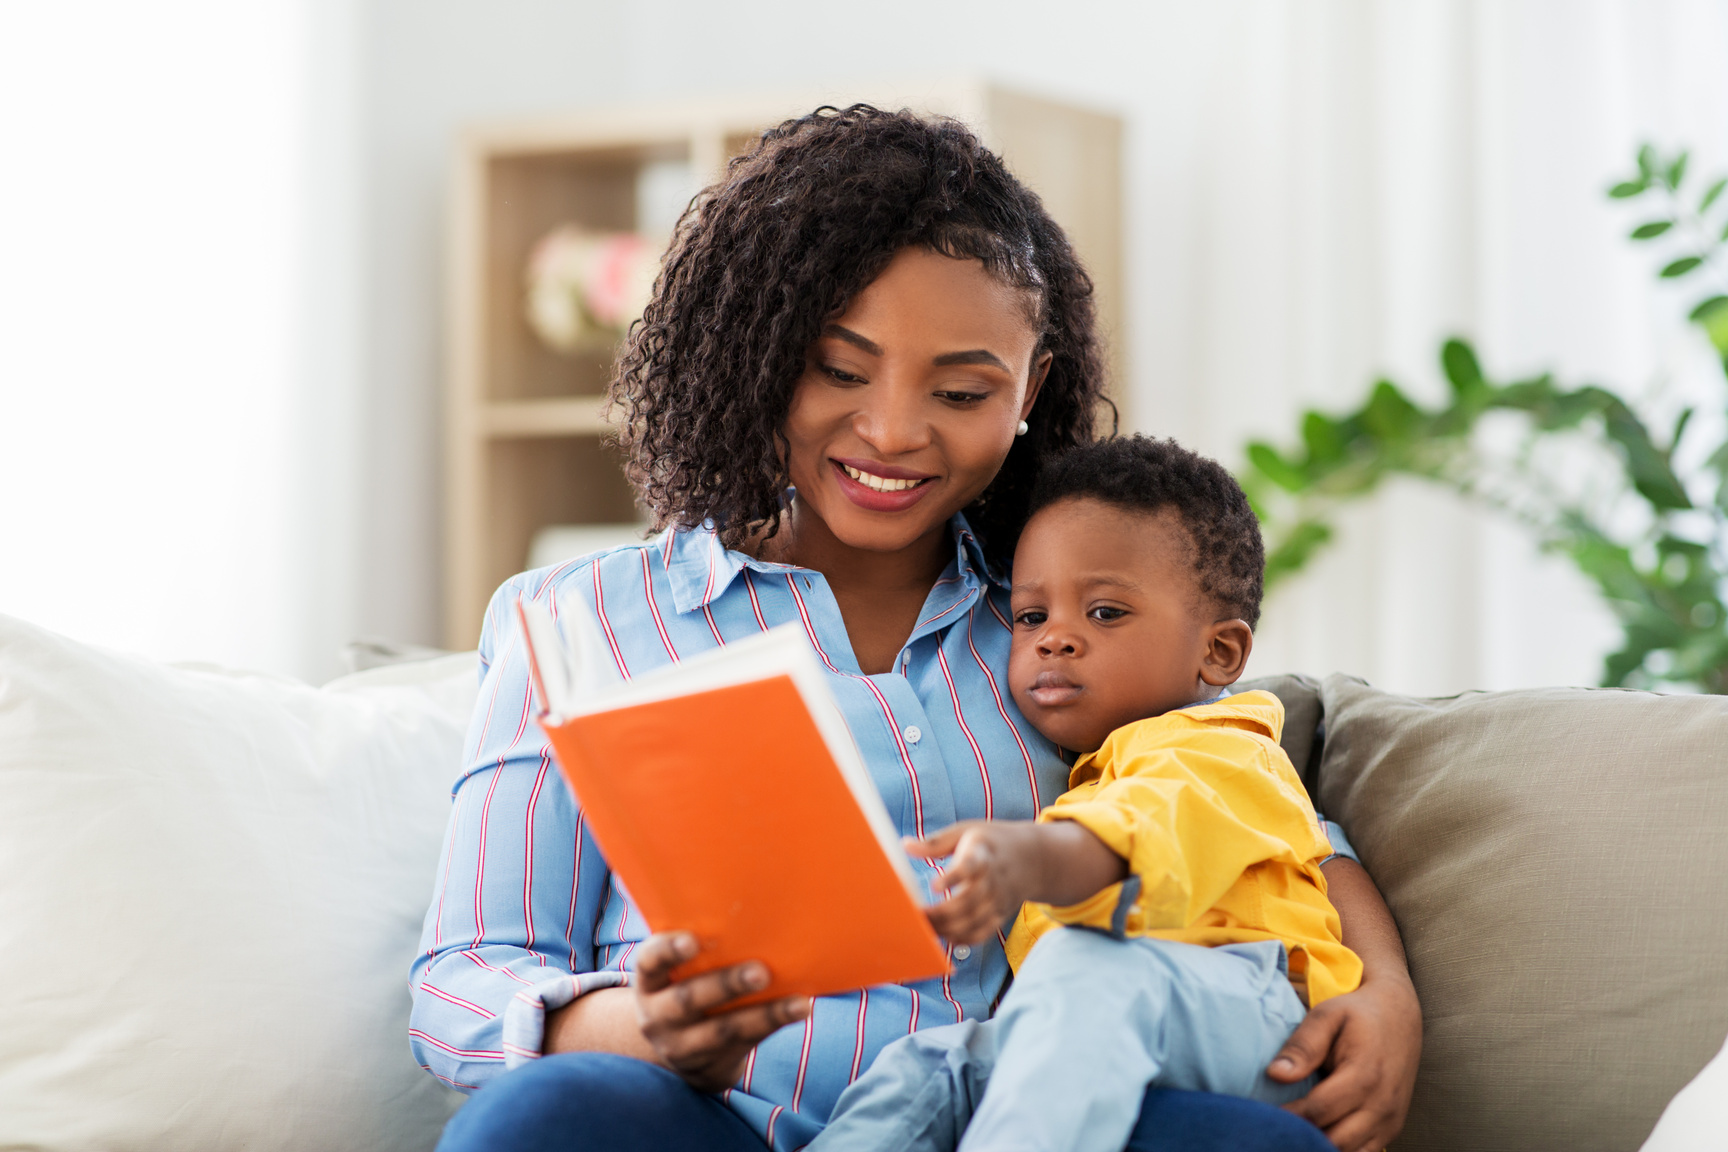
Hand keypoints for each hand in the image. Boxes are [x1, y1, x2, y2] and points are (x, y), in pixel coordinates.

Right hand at [631, 931, 810, 1092]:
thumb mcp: (679, 972)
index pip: (650, 962)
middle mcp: (658, 1016)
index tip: (692, 940)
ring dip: (764, 1015)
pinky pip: (744, 1045)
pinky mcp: (710, 1066)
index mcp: (650, 981)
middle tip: (761, 971)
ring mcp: (682, 1046)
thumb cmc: (688, 985)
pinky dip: (773, 1025)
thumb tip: (757, 910)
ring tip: (798, 1003)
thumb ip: (702, 949)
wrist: (680, 1048)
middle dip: (727, 985)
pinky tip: (800, 1010)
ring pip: (724, 1030)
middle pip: (689, 999)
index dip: (668, 951)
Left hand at [909, 821, 1039, 946]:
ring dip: (946, 928)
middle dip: (940, 912)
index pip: (970, 867)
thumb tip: (904, 846)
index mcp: (983, 855)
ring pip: (973, 921)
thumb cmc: (990, 841)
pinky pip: (982, 933)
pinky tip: (944, 936)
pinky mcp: (1000, 915)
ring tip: (923, 927)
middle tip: (915, 915)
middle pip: (968, 901)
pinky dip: (962, 939)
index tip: (934, 886)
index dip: (953, 878)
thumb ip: (935, 842)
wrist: (1033, 858)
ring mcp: (999, 901)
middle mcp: (993, 880)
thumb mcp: (966, 831)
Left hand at [1268, 972, 1421, 1151]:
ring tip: (1295, 1131)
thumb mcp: (1326, 1016)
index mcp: (1364, 1075)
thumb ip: (1303, 1046)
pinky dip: (1339, 1148)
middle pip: (1335, 1140)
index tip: (1264, 1113)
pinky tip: (1318, 1135)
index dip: (1289, 1117)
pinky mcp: (1392, 1128)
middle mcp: (1382, 1104)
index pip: (1319, 1111)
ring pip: (1349, 1151)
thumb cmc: (1357, 1014)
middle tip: (1276, 1125)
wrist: (1399, 1015)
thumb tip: (1275, 1074)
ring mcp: (1391, 1119)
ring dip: (1320, 1145)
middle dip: (1302, 1136)